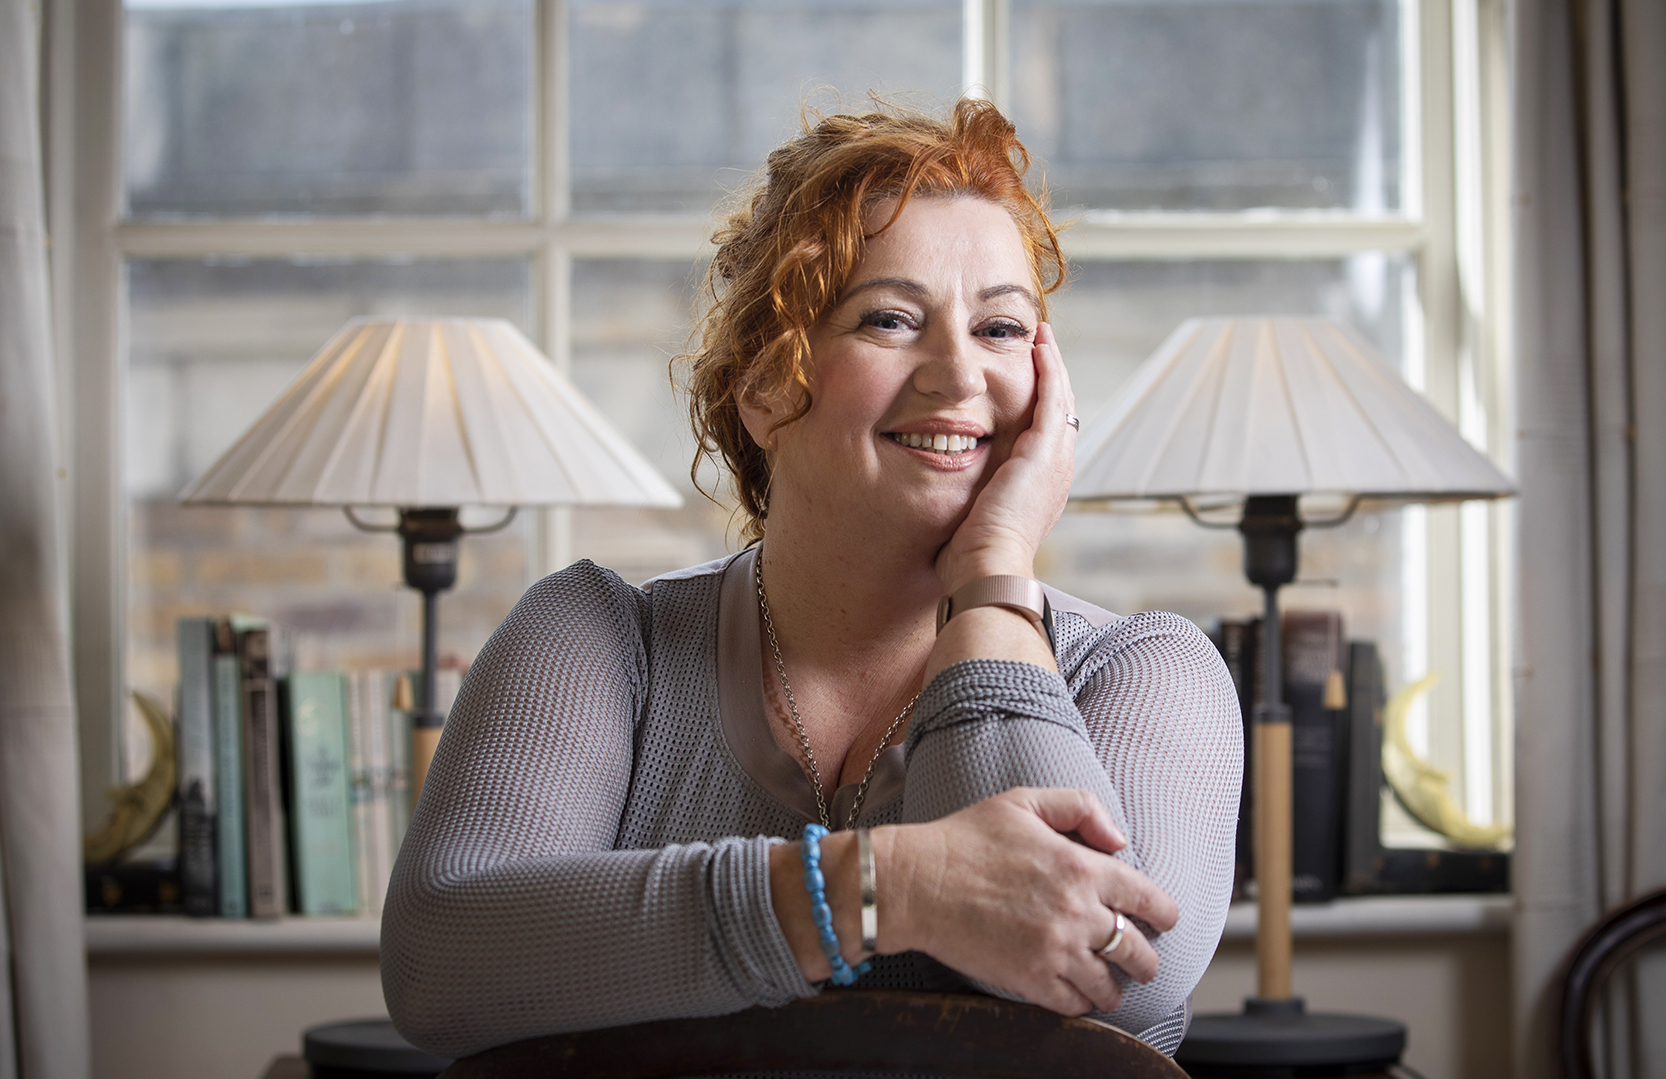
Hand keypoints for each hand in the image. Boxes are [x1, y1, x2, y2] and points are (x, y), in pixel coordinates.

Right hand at [885, 787, 1178, 1015]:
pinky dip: (1081, 1003)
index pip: (1147, 898)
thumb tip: (1119, 839)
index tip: (1165, 919)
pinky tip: (1076, 994)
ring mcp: (1054, 950)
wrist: (916, 883)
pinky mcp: (1029, 980)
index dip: (1164, 912)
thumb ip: (1080, 808)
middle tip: (1142, 962)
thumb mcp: (1024, 801)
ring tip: (1110, 986)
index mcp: (1081, 866)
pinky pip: (1074, 1004)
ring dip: (1115, 986)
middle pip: (1137, 950)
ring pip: (1110, 984)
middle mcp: (1077, 912)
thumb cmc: (965, 838)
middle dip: (1146, 959)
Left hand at [935, 321, 1075, 593]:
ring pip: (1060, 400)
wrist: (988, 570)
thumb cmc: (969, 562)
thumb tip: (936, 501)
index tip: (1021, 384)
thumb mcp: (967, 524)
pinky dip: (1049, 369)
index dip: (1034, 407)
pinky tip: (1038, 345)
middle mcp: (1055, 473)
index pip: (1043, 437)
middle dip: (1049, 380)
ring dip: (1051, 367)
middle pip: (1057, 413)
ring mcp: (1055, 461)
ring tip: (1040, 339)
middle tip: (1038, 349)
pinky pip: (1052, 397)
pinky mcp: (1045, 450)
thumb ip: (962, 503)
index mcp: (1039, 490)